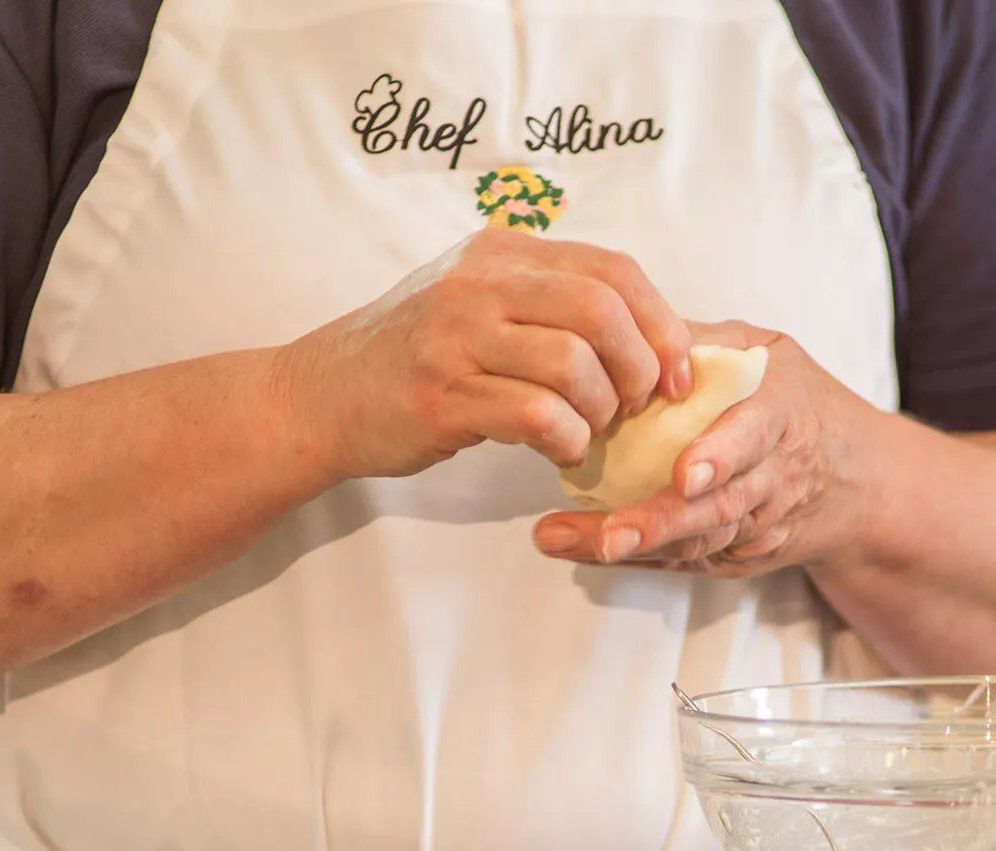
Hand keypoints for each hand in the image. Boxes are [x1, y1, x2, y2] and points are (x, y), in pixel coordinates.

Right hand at [272, 229, 691, 480]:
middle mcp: (478, 284)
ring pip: (573, 362)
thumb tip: (651, 335)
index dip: (661, 322)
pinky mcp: (439, 395)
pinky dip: (567, 439)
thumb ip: (548, 303)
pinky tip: (561, 450)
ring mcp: (454, 337)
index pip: (611, 269)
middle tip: (639, 407)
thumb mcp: (478, 304)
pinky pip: (535, 414)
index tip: (675, 373)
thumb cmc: (415, 359)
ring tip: (591, 431)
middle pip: (601, 307)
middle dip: (640, 366)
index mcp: (500, 254)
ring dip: (601, 409)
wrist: (319, 397)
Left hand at [532, 322, 877, 577]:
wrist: (857, 479)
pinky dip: (638, 560)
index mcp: (780, 417)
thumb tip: (628, 321)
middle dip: (661, 523)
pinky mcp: (739, 557)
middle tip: (608, 536)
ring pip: (697, 543)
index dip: (720, 457)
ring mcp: (756, 525)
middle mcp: (771, 479)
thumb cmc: (798, 402)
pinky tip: (583, 550)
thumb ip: (705, 341)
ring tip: (572, 543)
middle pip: (717, 508)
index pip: (753, 437)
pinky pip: (687, 562)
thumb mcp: (767, 354)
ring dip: (633, 547)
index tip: (683, 474)